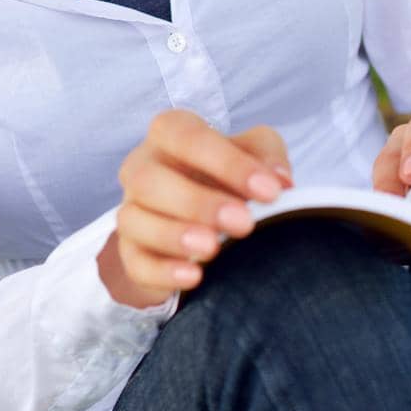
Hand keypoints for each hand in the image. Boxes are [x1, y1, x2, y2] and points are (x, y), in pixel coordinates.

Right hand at [98, 110, 293, 307]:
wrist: (204, 216)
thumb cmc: (227, 175)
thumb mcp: (253, 153)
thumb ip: (268, 155)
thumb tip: (280, 180)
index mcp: (168, 133)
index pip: (186, 137)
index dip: (227, 163)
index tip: (269, 191)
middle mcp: (141, 167)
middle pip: (149, 179)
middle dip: (196, 202)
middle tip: (243, 223)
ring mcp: (131, 210)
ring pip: (134, 220)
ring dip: (173, 235)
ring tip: (212, 249)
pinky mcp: (130, 251)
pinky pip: (134, 261)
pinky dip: (162, 271)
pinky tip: (193, 276)